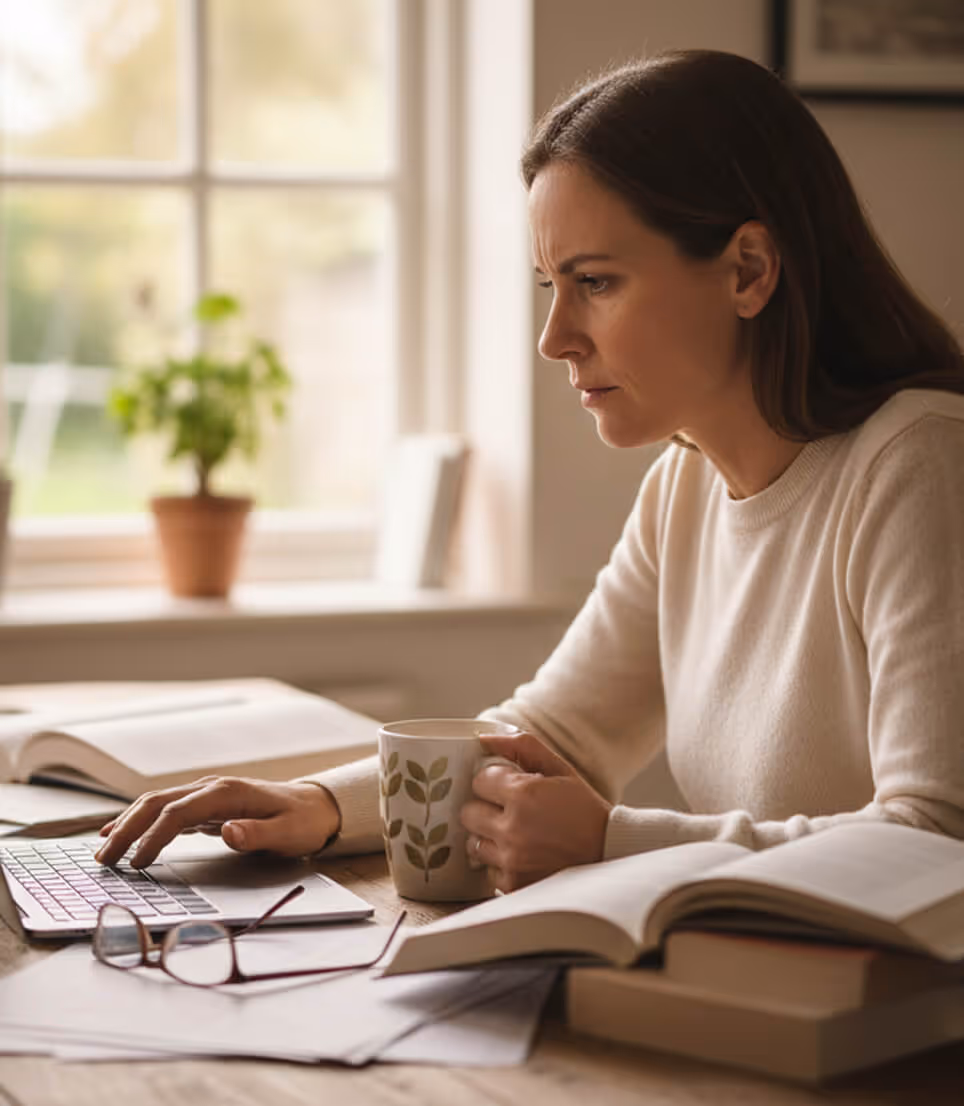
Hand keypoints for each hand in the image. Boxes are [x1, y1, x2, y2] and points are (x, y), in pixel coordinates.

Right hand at [94, 776, 340, 868]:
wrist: (317, 806)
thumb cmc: (303, 821)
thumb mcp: (288, 832)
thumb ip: (257, 833)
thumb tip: (226, 831)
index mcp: (227, 793)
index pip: (177, 814)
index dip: (153, 837)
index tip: (137, 864)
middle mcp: (211, 788)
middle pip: (157, 804)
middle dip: (127, 828)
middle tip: (103, 859)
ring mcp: (207, 795)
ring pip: (156, 804)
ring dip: (128, 824)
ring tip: (103, 851)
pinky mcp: (207, 806)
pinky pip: (166, 812)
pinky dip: (141, 822)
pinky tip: (123, 834)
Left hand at [459, 732, 611, 892]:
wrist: (610, 854)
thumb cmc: (585, 810)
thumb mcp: (560, 769)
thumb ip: (522, 747)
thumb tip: (484, 738)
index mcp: (523, 794)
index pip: (479, 781)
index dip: (494, 781)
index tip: (509, 787)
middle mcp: (512, 828)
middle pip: (469, 812)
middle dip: (485, 808)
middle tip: (509, 810)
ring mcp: (511, 859)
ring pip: (474, 842)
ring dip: (489, 837)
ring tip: (516, 834)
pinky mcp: (512, 884)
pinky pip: (488, 870)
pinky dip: (501, 863)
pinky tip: (523, 855)